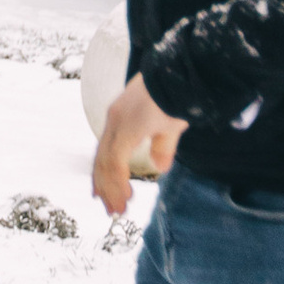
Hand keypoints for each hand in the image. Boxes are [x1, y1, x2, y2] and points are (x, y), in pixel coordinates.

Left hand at [92, 69, 183, 216]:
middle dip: (105, 186)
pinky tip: (124, 196)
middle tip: (110, 209)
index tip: (103, 193)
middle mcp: (115, 119)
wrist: (181, 73)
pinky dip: (118, 181)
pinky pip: (116, 161)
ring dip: (111, 188)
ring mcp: (118, 123)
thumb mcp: (170, 126)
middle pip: (102, 159)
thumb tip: (159, 166)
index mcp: (122, 117)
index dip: (104, 173)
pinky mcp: (126, 128)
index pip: (107, 150)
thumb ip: (162, 147)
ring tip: (117, 210)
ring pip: (106, 163)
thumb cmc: (177, 94)